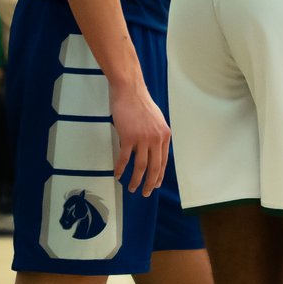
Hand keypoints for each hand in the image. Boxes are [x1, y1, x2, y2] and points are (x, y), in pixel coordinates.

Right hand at [112, 80, 172, 195]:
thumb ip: (157, 135)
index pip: (163, 161)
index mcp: (165, 135)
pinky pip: (125, 158)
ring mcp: (143, 139)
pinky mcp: (128, 137)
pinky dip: (121, 168)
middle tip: (144, 193)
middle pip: (154, 167)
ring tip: (132, 188)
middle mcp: (156, 139)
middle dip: (149, 183)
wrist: (130, 90)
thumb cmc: (141, 103)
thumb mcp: (157, 120)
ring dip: (135, 180)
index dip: (159, 176)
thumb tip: (154, 149)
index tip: (154, 185)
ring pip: (140, 166)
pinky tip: (118, 175)